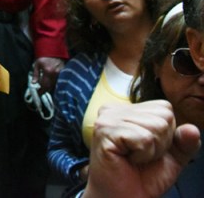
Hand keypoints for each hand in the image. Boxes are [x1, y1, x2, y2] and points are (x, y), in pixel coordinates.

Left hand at [32, 56, 63, 92]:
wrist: (54, 49)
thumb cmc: (44, 56)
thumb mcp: (37, 64)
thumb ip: (35, 74)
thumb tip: (33, 83)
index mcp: (48, 72)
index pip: (44, 84)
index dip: (41, 90)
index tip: (38, 94)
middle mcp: (55, 74)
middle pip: (50, 86)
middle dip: (45, 90)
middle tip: (40, 92)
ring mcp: (61, 74)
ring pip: (55, 85)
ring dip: (50, 88)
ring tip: (45, 89)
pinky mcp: (64, 72)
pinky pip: (59, 81)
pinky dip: (55, 84)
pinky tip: (52, 85)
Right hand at [85, 101, 199, 197]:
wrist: (124, 197)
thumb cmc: (142, 177)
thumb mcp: (172, 157)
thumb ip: (184, 141)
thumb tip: (192, 129)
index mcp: (127, 110)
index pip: (164, 107)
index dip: (166, 134)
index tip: (148, 148)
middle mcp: (114, 110)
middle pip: (163, 115)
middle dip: (160, 142)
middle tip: (140, 156)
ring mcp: (107, 119)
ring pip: (156, 126)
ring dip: (151, 150)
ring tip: (133, 158)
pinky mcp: (105, 131)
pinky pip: (143, 138)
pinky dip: (142, 154)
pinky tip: (127, 159)